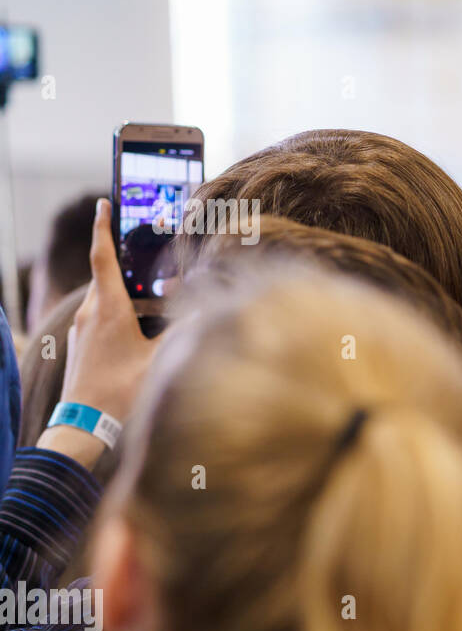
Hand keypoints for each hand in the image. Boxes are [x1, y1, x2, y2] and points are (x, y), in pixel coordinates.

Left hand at [38, 199, 162, 467]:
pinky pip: (100, 317)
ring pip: (104, 298)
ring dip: (124, 289)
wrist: (84, 427)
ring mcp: (82, 330)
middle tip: (145, 250)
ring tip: (148, 292)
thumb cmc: (121, 393)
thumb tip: (210, 307)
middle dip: (126, 261)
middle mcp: (90, 315)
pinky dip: (118, 310)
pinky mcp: (82, 346)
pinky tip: (137, 326)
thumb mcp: (162, 360)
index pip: (103, 258)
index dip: (104, 228)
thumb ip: (186, 331)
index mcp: (108, 309)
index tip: (104, 204)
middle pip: (107, 276)